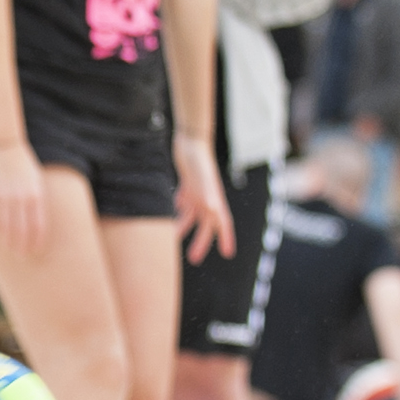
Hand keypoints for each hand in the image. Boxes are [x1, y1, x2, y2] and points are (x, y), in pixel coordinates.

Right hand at [0, 142, 47, 256]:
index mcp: (36, 195)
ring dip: (8, 242)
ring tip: (10, 250)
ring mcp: (4, 197)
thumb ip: (37, 202)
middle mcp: (20, 198)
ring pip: (5, 228)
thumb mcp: (37, 182)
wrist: (5, 146)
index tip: (37, 251)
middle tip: (23, 257)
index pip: (38, 226)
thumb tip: (36, 224)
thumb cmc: (25, 165)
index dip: (37, 241)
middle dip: (23, 247)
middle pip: (22, 231)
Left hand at [173, 137, 233, 263]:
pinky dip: (179, 210)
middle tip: (194, 258)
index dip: (225, 239)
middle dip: (201, 241)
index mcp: (214, 201)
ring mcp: (197, 191)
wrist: (190, 141)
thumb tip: (212, 210)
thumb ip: (207, 195)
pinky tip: (171, 215)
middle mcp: (207, 198)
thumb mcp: (203, 181)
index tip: (228, 253)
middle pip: (206, 225)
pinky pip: (183, 202)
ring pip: (191, 215)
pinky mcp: (186, 184)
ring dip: (184, 227)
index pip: (223, 224)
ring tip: (174, 237)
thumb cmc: (199, 162)